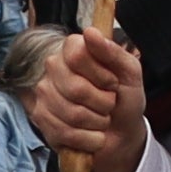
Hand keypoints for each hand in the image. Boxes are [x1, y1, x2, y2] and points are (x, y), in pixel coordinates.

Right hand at [24, 23, 148, 171]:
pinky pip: (66, 133)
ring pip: (72, 114)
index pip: (77, 54)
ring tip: (102, 118)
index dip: (101, 74)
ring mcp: (43, 94)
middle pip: (75, 88)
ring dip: (97, 122)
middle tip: (109, 103)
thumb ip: (112, 51)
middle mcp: (53, 68)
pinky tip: (93, 134)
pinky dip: (89, 139)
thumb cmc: (124, 98)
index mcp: (74, 49)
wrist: (121, 132)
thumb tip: (90, 32)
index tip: (113, 82)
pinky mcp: (40, 120)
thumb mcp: (129, 72)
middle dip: (103, 103)